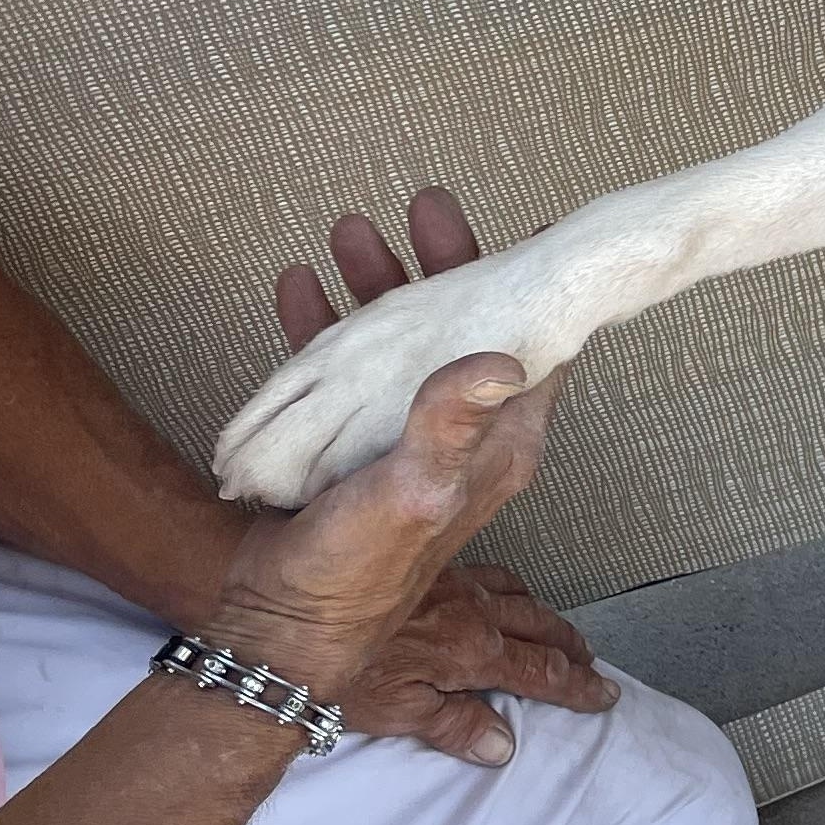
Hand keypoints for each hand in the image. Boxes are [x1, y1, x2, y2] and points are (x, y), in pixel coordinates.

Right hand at [212, 190, 614, 766]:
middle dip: (445, 264)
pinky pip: (343, 370)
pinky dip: (323, 327)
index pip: (540, 349)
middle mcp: (466, 434)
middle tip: (425, 204)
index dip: (540, 289)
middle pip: (470, 328)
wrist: (284, 620)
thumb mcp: (413, 488)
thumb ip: (452, 422)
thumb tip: (507, 355)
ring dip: (379, 286)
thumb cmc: (359, 565)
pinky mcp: (352, 442)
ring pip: (404, 340)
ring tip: (351, 230)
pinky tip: (299, 286)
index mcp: (502, 443)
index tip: (533, 228)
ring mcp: (408, 434)